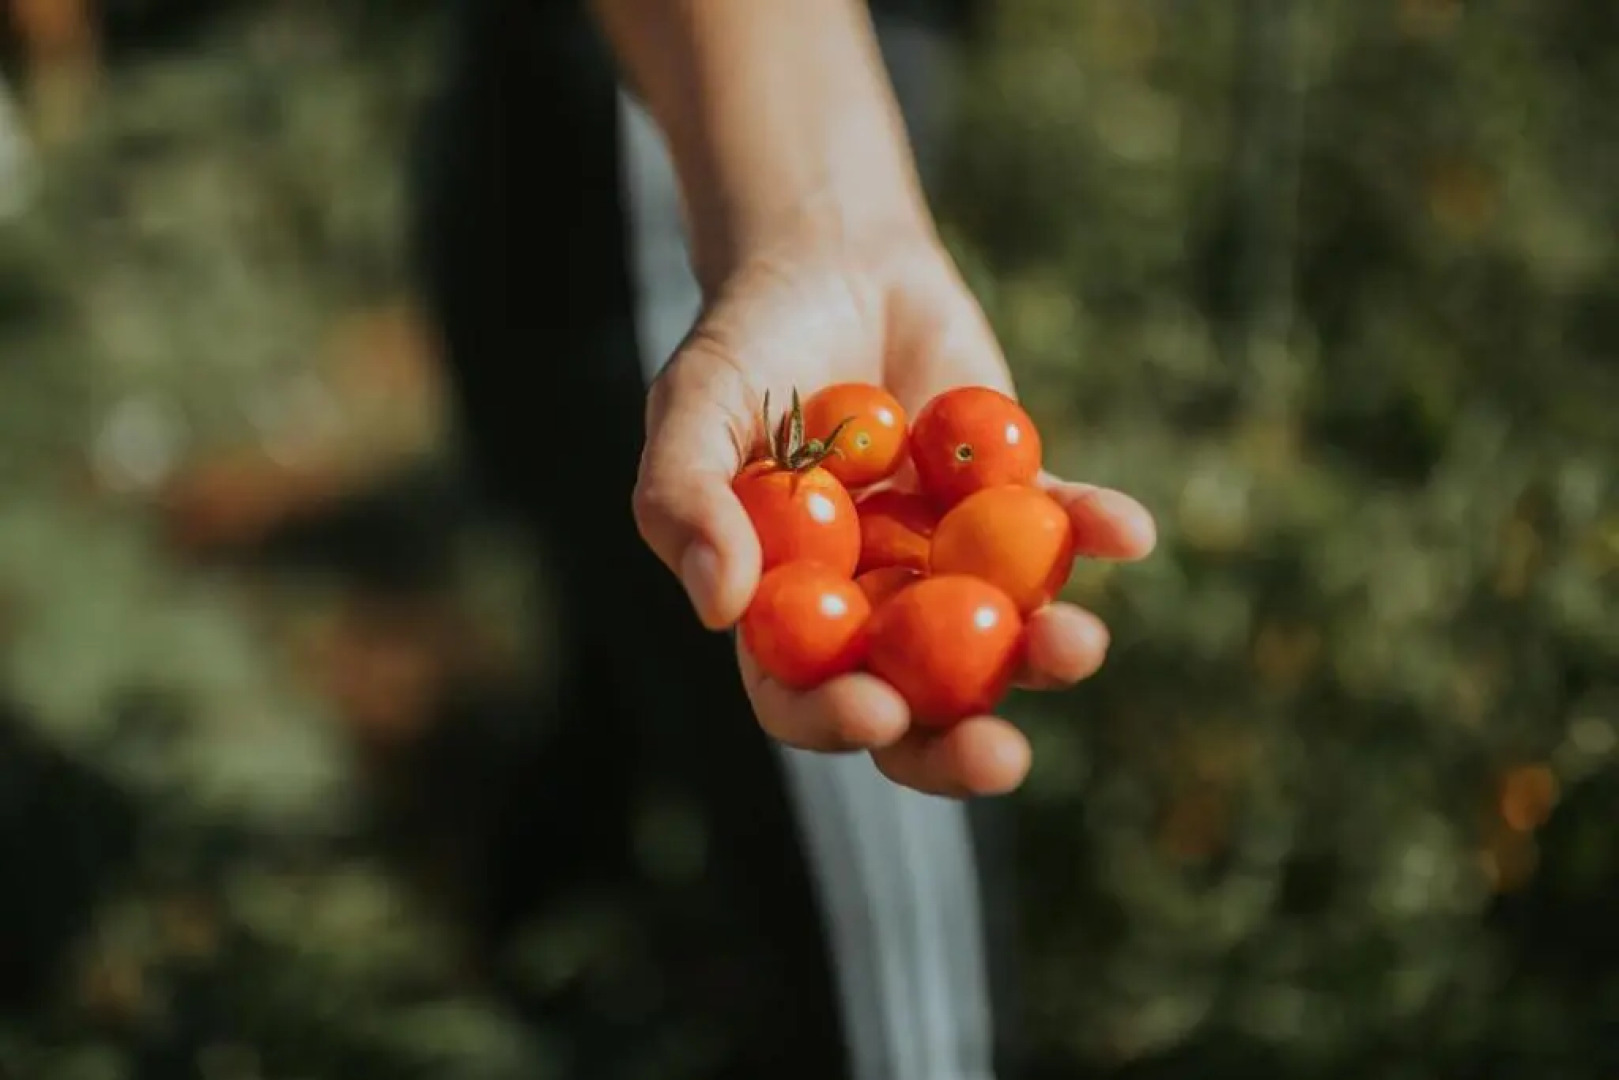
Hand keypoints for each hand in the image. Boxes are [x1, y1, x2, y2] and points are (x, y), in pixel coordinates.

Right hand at [632, 221, 1155, 797]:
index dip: (835, 721)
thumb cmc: (745, 345)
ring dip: (1048, 652)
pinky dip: (1095, 529)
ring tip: (1079, 644)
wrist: (830, 261)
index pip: (802, 696)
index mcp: (787, 611)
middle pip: (915, 702)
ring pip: (1003, 635)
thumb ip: (685, 503)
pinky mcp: (1015, 502)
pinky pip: (1060, 529)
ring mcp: (950, 562)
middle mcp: (873, 606)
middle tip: (1001, 755)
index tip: (877, 714)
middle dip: (960, 743)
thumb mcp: (694, 411)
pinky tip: (1128, 530)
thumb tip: (719, 608)